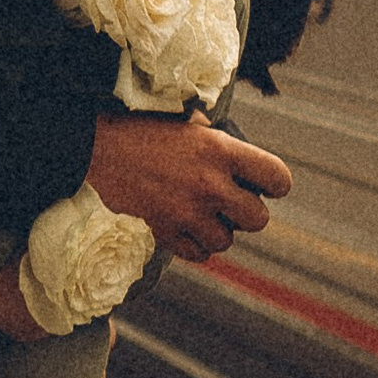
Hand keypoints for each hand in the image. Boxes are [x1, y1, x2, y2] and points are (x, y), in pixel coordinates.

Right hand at [90, 111, 291, 262]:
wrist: (99, 146)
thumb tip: (240, 159)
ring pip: (226, 241)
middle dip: (248, 213)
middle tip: (231, 202)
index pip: (278, 178)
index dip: (275, 183)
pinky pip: (198, 254)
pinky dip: (196, 246)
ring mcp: (187, 211)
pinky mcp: (165, 230)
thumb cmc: (145, 128)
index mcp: (222, 150)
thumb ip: (220, 143)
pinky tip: (187, 228)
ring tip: (204, 215)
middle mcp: (210, 184)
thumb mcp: (190, 123)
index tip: (264, 184)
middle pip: (258, 219)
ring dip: (219, 231)